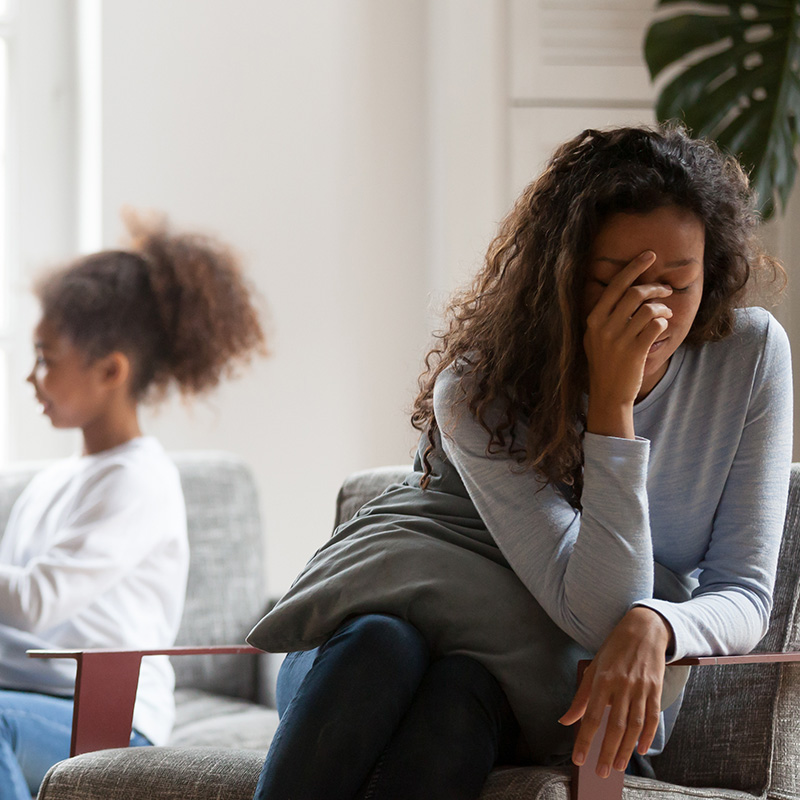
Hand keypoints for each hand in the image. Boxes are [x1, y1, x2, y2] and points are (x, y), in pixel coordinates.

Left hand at [559, 607, 671, 776]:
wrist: (643, 629)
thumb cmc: (614, 650)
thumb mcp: (593, 668)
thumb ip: (581, 697)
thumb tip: (566, 720)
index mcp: (602, 679)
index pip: (591, 716)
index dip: (585, 739)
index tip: (579, 758)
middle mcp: (622, 685)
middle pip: (614, 726)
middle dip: (606, 751)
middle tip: (600, 772)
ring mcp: (641, 688)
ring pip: (634, 726)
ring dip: (626, 749)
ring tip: (617, 766)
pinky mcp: (656, 689)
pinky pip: (652, 717)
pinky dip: (648, 736)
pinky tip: (641, 748)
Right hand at [584, 251, 672, 432]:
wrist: (608, 394)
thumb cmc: (605, 363)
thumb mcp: (595, 337)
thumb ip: (606, 315)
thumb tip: (627, 290)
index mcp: (593, 320)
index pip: (615, 285)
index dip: (634, 267)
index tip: (649, 255)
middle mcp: (604, 327)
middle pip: (635, 293)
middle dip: (656, 287)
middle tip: (666, 289)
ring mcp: (619, 340)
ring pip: (649, 308)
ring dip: (663, 307)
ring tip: (666, 312)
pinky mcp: (635, 351)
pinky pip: (657, 325)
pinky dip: (664, 322)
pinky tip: (663, 325)